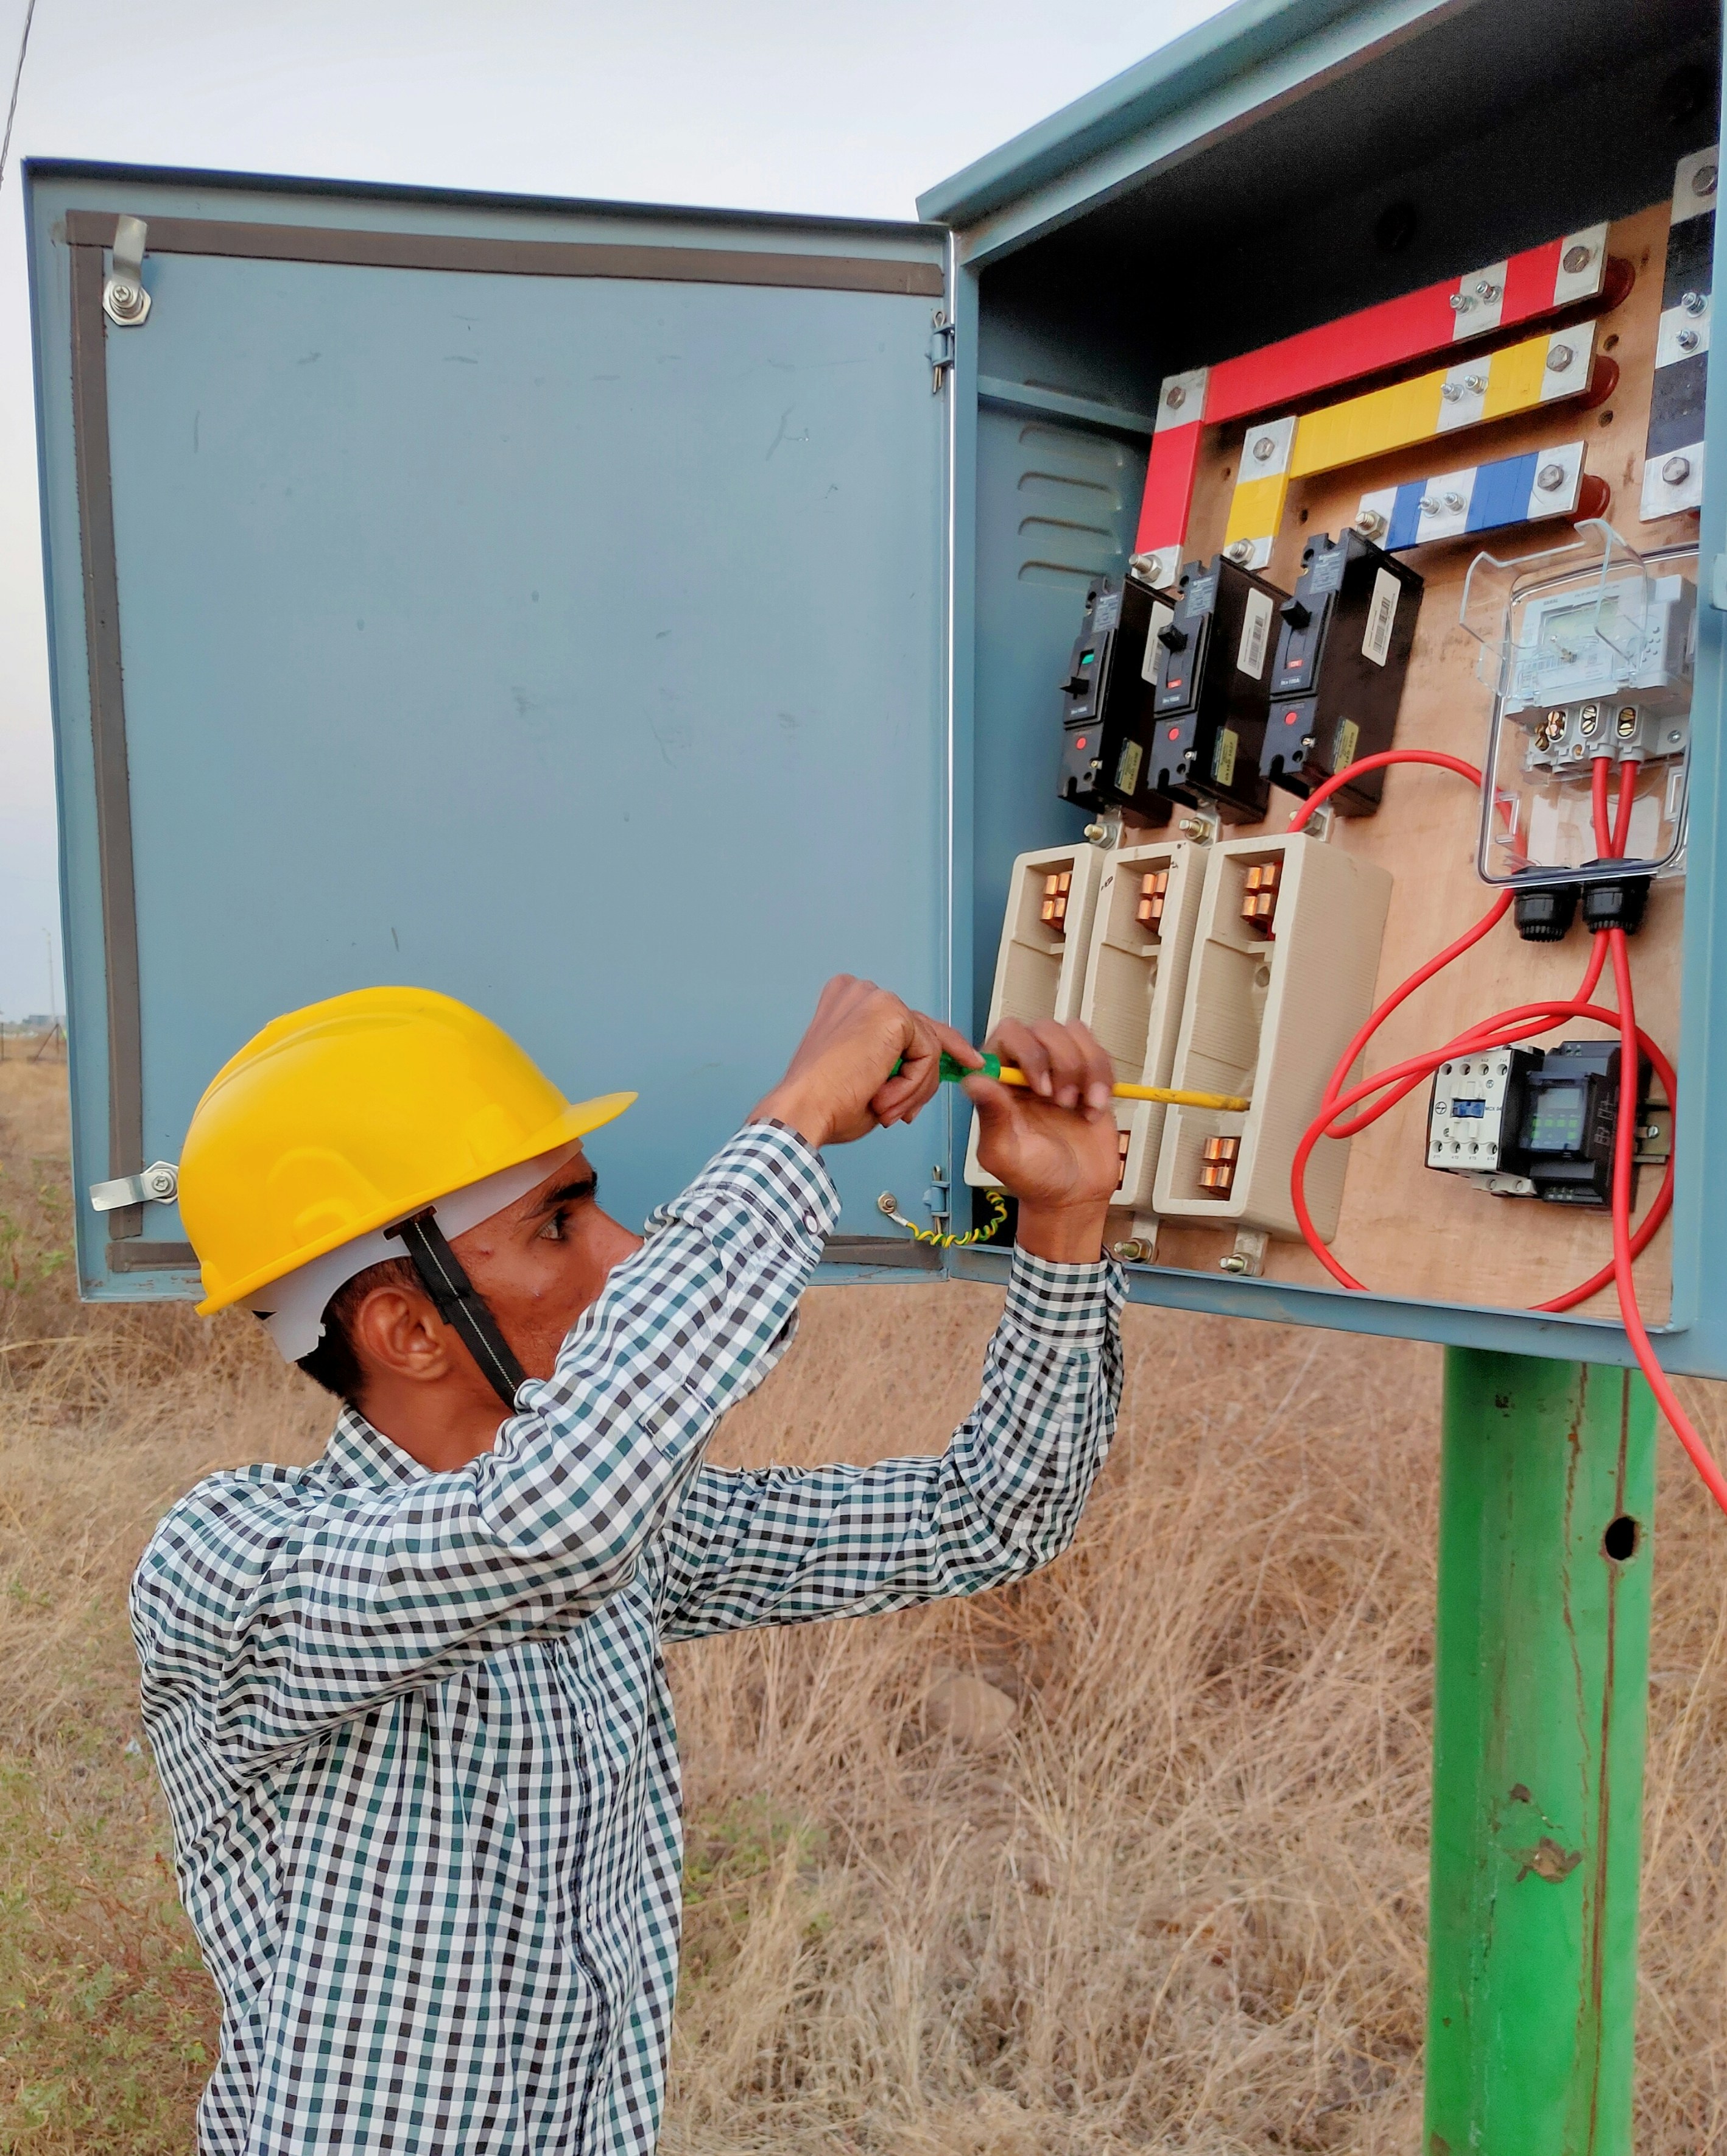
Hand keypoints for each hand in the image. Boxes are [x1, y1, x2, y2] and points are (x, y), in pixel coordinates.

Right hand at [752, 975, 974, 1148]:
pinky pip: (928, 1055)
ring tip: (883, 1109)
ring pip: (928, 1047)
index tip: (957, 1064)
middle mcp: (860, 992)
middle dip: (928, 1073)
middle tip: (917, 1105)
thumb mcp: (869, 1075)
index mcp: (847, 1003)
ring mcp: (877, 999)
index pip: (904, 1022)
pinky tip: (882, 1097)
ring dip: (913, 1089)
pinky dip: (912, 1086)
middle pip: (923, 1029)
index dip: (928, 1051)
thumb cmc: (824, 1101)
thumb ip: (897, 1062)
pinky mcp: (892, 1013)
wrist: (804, 1110)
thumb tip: (934, 1071)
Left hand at [961, 1018, 1120, 1263]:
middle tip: (1062, 1103)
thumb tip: (974, 1080)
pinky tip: (1096, 1108)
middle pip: (1044, 1028)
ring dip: (1084, 1068)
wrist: (1075, 1194)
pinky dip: (1103, 1077)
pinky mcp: (1090, 1076)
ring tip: (1083, 1106)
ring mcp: (1060, 1068)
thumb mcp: (1004, 1154)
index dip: (1027, 1052)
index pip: (1007, 1035)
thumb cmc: (1034, 1177)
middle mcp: (1027, 1067)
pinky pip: (1099, 1053)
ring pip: (1074, 1033)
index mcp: (999, 1080)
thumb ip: (991, 1116)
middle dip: (1060, 1062)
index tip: (1040, 1088)